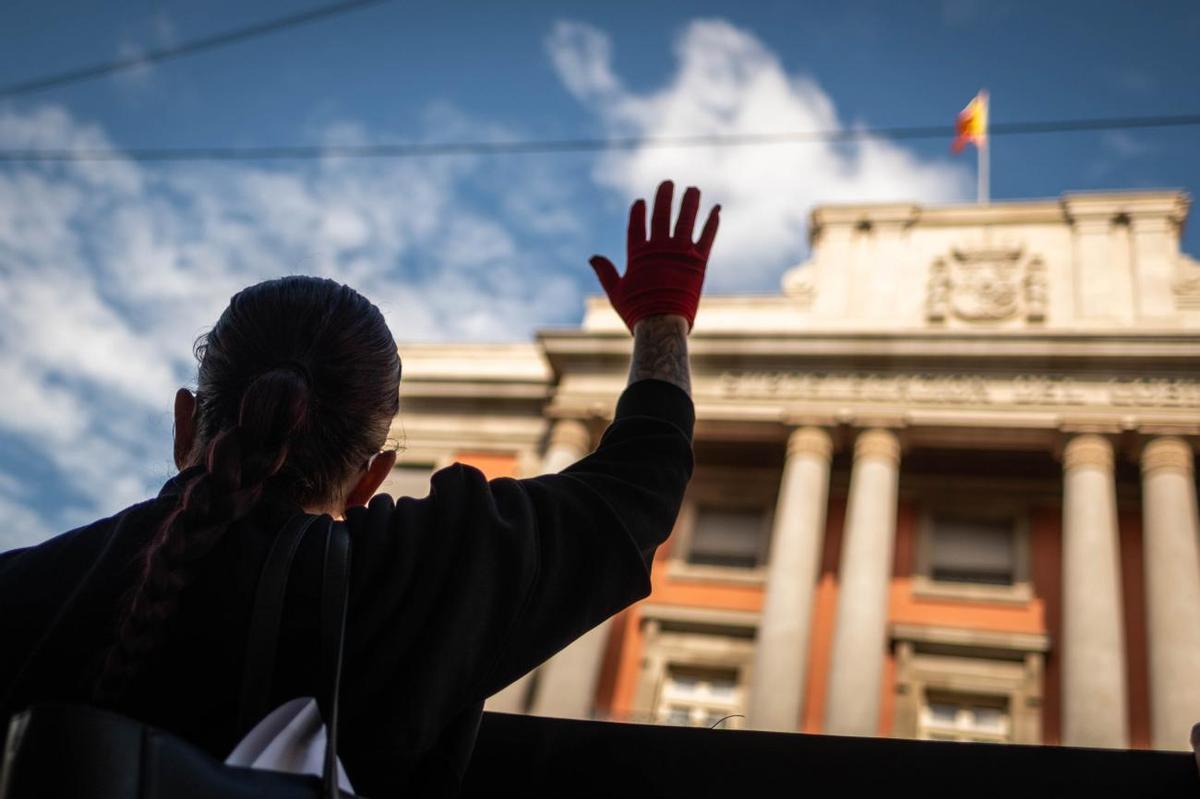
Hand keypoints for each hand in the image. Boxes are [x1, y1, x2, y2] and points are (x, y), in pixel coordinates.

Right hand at [589, 180, 718, 333]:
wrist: (662, 324)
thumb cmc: (637, 311)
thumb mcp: (616, 291)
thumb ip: (605, 272)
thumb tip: (592, 257)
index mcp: (638, 254)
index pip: (637, 225)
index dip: (639, 212)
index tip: (641, 201)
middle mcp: (660, 248)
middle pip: (662, 215)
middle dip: (665, 198)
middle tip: (668, 183)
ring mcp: (680, 253)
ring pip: (686, 220)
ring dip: (690, 203)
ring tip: (694, 189)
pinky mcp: (698, 262)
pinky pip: (707, 237)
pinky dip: (712, 223)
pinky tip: (716, 210)